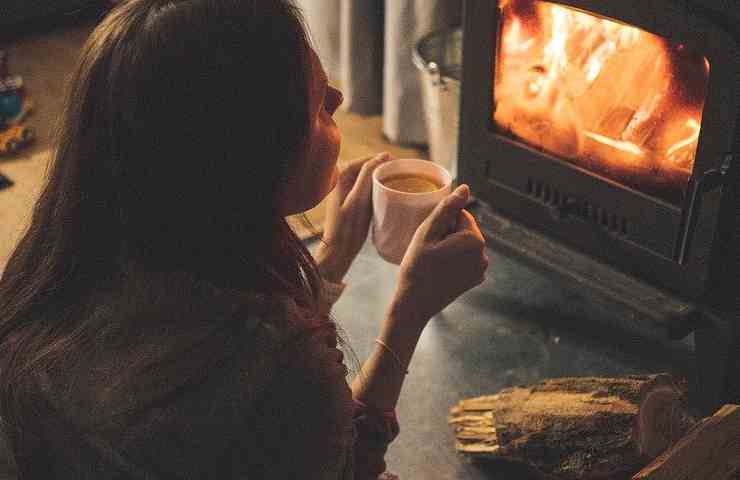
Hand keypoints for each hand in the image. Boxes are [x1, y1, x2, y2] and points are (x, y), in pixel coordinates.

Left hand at [315, 152, 394, 282]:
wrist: (339, 252)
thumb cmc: (347, 227)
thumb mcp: (359, 199)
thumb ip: (368, 174)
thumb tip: (383, 155)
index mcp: (340, 176)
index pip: (366, 160)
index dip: (384, 161)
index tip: (402, 166)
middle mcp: (341, 180)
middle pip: (368, 168)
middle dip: (384, 170)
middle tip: (403, 176)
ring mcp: (346, 191)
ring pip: (369, 179)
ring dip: (382, 180)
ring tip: (399, 184)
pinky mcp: (351, 202)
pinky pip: (368, 189)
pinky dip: (378, 190)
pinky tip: (389, 195)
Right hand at [392, 184, 488, 327]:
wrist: (414, 304)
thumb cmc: (416, 268)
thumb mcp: (427, 233)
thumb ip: (447, 209)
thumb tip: (465, 188)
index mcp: (474, 240)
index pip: (460, 214)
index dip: (442, 222)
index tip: (429, 238)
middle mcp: (483, 255)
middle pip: (464, 229)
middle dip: (448, 233)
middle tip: (429, 250)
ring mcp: (481, 269)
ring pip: (464, 244)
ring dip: (450, 246)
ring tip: (433, 260)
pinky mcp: (475, 279)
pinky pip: (465, 259)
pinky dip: (454, 260)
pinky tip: (439, 270)